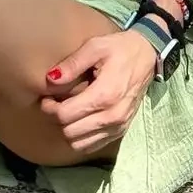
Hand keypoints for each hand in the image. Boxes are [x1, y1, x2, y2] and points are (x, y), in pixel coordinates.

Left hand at [40, 30, 159, 153]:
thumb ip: (72, 64)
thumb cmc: (118, 49)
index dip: (49, 108)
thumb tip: (50, 79)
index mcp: (104, 96)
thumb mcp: (94, 47)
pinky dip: (81, 137)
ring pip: (81, 144)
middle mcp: (112, 117)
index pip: (66, 115)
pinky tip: (77, 120)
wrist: (147, 56)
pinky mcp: (121, 130)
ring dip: (67, 130)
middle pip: (70, 132)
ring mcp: (118, 126)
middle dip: (56, 119)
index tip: (45, 97)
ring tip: (64, 111)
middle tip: (52, 103)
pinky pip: (94, 145)